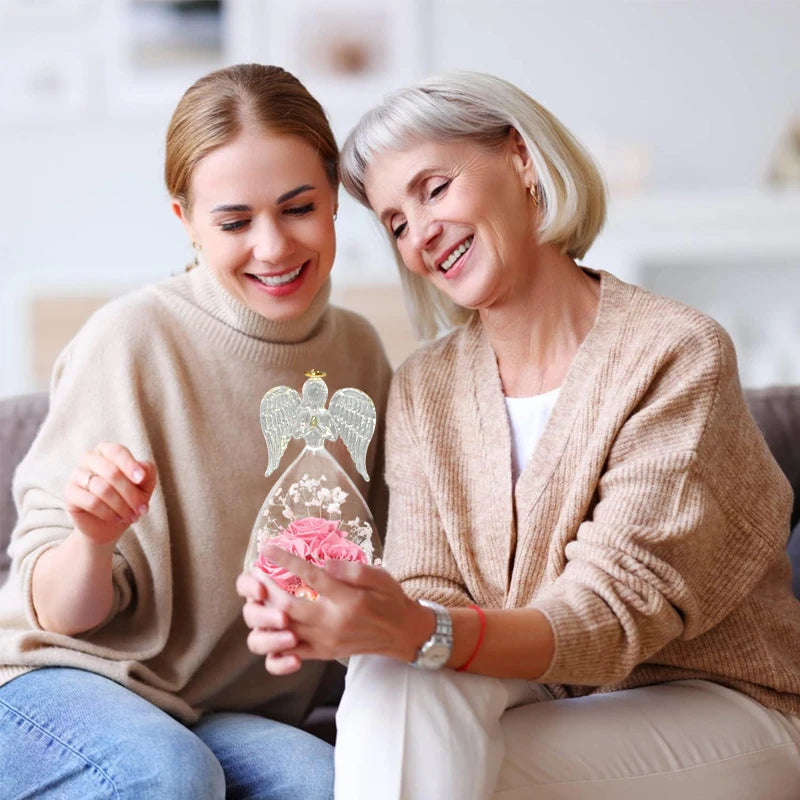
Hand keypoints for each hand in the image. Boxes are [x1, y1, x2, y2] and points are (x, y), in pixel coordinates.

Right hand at [64, 443, 155, 544]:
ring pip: (102, 489)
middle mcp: (89, 458)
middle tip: (141, 509)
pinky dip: (108, 513)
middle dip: (130, 494)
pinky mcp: (69, 493)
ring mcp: (76, 475)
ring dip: (121, 506)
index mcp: (107, 450)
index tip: (141, 479)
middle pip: (112, 472)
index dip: (130, 465)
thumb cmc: (128, 497)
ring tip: (131, 517)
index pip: (117, 451)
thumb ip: (147, 472)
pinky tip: (117, 519)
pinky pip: (91, 502)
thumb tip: (143, 468)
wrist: (109, 524)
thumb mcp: (144, 485)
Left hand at [237, 546, 431, 675]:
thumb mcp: (380, 576)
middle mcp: (334, 623)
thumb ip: (352, 570)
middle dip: (266, 588)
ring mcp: (326, 642)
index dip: (286, 561)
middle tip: (255, 571)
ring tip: (257, 595)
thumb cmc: (390, 599)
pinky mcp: (323, 654)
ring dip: (265, 614)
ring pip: (284, 631)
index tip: (268, 549)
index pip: (311, 578)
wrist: (402, 633)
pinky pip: (290, 653)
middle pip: (288, 607)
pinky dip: (273, 640)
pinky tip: (266, 623)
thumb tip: (325, 562)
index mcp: (348, 601)